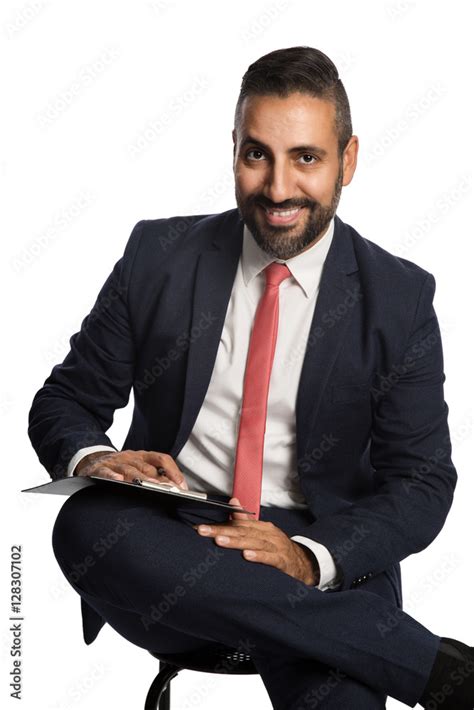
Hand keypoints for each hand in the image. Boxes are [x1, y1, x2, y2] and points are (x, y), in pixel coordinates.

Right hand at [74, 450, 188, 489]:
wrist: (91, 460)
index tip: (181, 486)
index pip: (162, 459)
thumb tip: (176, 490)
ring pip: (130, 469)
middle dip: (159, 480)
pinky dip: (112, 476)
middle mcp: (131, 457)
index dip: (173, 471)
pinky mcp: (100, 469)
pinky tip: (118, 481)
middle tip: (169, 490)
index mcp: (143, 456)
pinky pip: (106, 472)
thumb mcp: (138, 467)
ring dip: (141, 478)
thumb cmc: (120, 468)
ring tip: (150, 486)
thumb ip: (155, 476)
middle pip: (148, 467)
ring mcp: (116, 462)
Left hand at [192, 496, 319, 585]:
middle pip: (242, 532)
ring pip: (253, 542)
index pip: (236, 525)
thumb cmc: (278, 547)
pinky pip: (270, 558)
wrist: (304, 563)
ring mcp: (275, 546)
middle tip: (204, 531)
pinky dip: (258, 556)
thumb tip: (233, 501)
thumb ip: (246, 519)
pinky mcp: (282, 560)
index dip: (218, 525)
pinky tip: (247, 556)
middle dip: (221, 531)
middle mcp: (267, 534)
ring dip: (236, 541)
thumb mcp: (262, 533)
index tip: (201, 528)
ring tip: (220, 540)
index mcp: (261, 527)